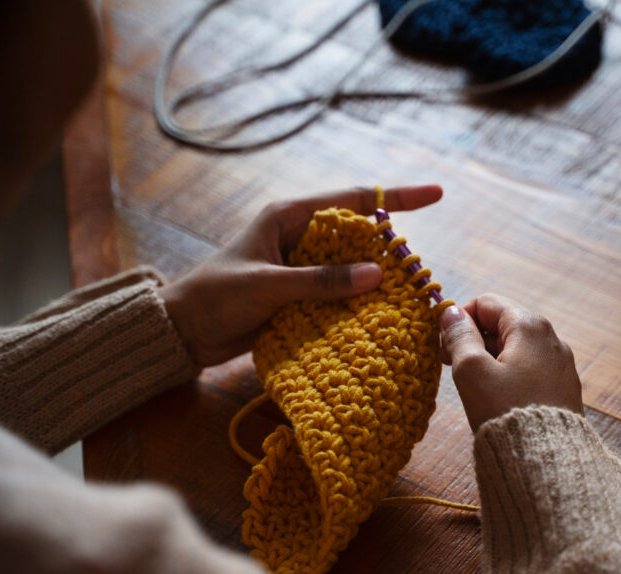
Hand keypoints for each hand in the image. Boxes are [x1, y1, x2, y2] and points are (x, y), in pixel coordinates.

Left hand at [161, 185, 442, 366]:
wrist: (183, 332)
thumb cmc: (216, 297)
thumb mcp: (267, 286)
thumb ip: (320, 281)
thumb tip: (377, 273)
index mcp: (289, 216)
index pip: (353, 199)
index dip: (396, 197)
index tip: (436, 194)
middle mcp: (299, 236)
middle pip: (357, 234)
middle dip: (388, 249)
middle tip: (417, 272)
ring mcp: (300, 266)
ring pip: (350, 266)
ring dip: (373, 280)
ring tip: (406, 297)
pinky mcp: (298, 294)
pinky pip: (337, 293)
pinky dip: (356, 302)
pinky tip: (377, 316)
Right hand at [440, 294, 582, 431]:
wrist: (546, 460)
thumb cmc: (505, 412)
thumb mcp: (472, 371)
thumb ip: (459, 337)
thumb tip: (450, 312)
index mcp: (530, 326)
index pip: (486, 303)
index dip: (459, 319)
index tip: (443, 346)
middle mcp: (551, 339)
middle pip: (502, 324)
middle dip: (473, 340)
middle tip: (451, 367)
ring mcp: (561, 364)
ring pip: (515, 349)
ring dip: (488, 360)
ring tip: (473, 387)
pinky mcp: (563, 388)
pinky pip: (529, 369)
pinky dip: (507, 375)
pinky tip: (496, 398)